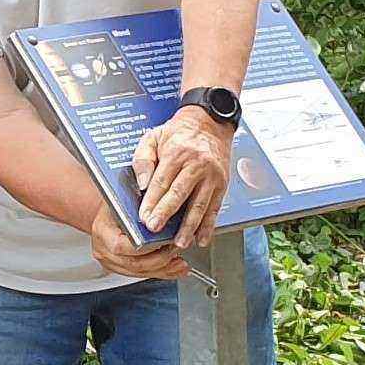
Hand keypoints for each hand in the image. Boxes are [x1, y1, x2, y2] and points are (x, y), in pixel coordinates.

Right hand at [88, 201, 191, 281]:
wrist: (108, 210)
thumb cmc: (118, 200)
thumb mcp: (126, 194)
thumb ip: (140, 203)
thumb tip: (160, 206)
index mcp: (102, 230)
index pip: (121, 246)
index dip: (145, 248)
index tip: (165, 242)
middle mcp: (103, 249)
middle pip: (134, 264)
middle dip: (160, 259)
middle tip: (177, 248)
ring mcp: (110, 262)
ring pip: (140, 273)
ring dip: (164, 269)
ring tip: (181, 263)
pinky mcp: (119, 269)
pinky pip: (142, 275)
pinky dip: (162, 273)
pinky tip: (175, 269)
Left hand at [130, 107, 235, 247]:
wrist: (210, 122)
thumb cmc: (179, 132)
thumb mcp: (153, 137)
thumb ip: (143, 160)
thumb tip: (142, 184)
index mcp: (177, 152)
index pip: (161, 181)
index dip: (152, 201)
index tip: (144, 217)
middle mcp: (197, 164)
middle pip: (179, 193)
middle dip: (166, 213)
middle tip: (155, 229)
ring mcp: (212, 175)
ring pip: (199, 204)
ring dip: (189, 226)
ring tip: (180, 242)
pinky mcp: (222, 184)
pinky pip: (215, 207)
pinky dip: (209, 225)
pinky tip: (201, 238)